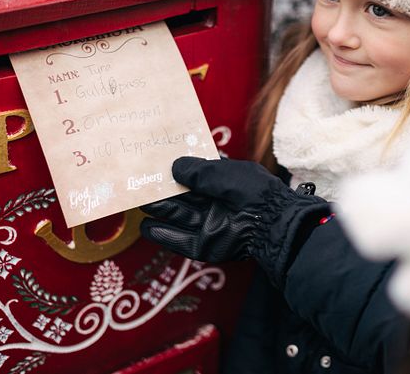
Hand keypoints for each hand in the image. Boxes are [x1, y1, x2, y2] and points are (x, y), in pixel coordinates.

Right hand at [140, 157, 329, 285]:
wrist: (271, 223)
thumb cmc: (252, 191)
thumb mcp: (224, 173)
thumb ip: (198, 170)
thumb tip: (174, 166)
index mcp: (224, 184)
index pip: (196, 176)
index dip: (177, 171)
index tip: (156, 164)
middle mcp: (216, 204)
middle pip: (184, 197)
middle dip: (163, 191)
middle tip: (140, 183)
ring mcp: (210, 225)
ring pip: (179, 216)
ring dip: (160, 209)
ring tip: (139, 201)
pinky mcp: (206, 245)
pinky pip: (180, 241)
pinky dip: (163, 234)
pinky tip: (146, 226)